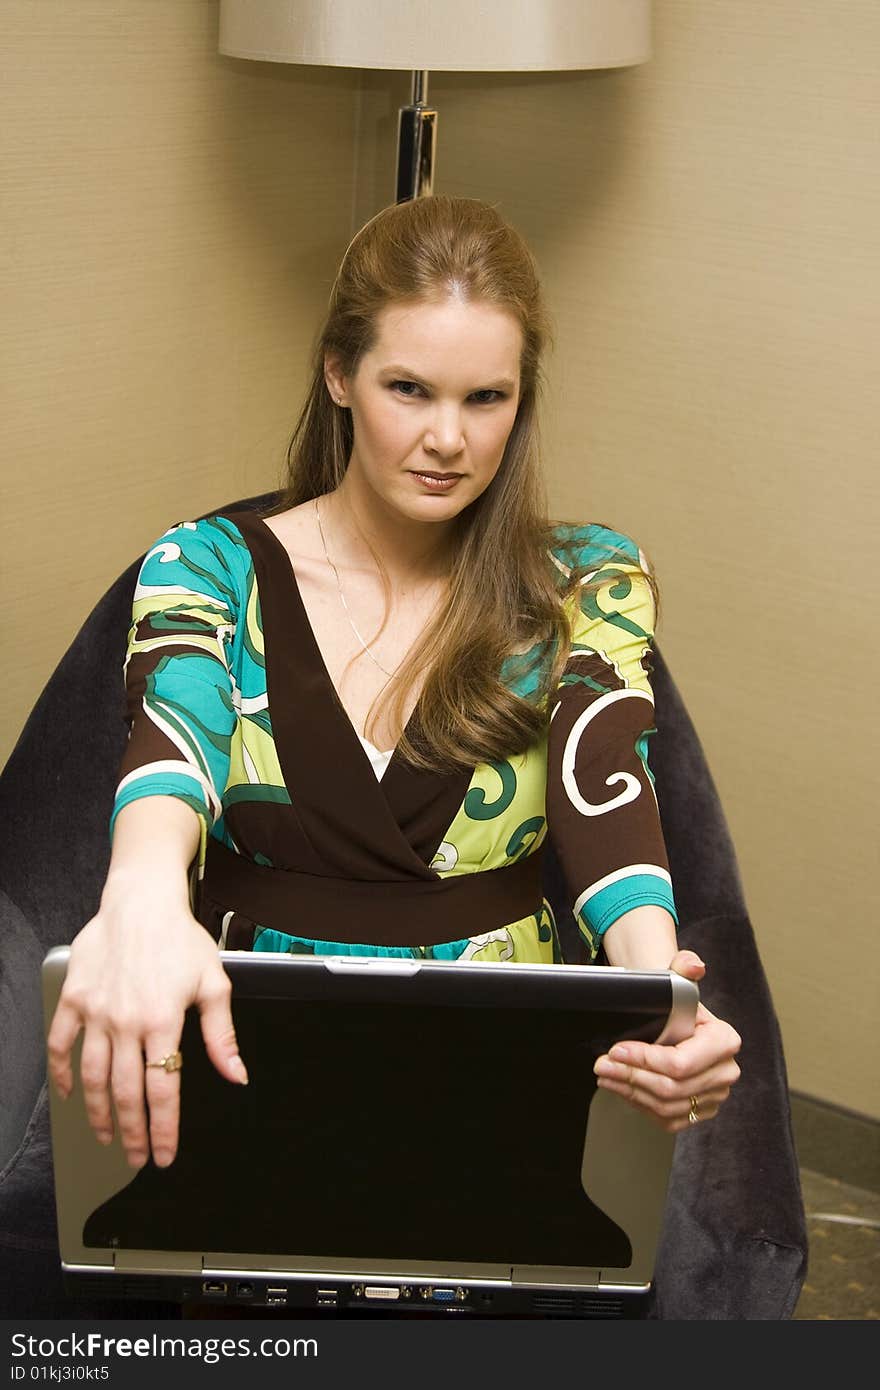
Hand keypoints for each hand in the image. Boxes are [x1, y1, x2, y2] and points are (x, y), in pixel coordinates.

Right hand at [47, 889, 246, 1168]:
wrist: (141, 902)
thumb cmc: (180, 939)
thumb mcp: (214, 983)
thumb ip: (222, 1034)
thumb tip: (237, 1074)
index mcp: (163, 1021)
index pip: (163, 1090)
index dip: (163, 1129)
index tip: (163, 1155)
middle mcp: (126, 1022)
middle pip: (125, 1092)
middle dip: (132, 1132)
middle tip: (136, 1157)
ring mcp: (96, 1012)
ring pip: (92, 1077)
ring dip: (98, 1113)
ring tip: (107, 1135)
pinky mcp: (74, 999)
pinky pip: (61, 1044)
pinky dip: (63, 1073)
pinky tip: (70, 1094)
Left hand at [592, 950, 740, 1131]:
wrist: (676, 1018)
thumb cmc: (676, 1001)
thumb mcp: (679, 976)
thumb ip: (685, 965)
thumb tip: (692, 966)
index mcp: (724, 1041)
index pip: (681, 1063)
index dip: (646, 1060)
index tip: (617, 1050)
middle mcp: (725, 1072)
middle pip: (672, 1088)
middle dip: (631, 1076)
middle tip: (603, 1065)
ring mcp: (715, 1095)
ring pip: (668, 1106)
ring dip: (630, 1092)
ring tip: (607, 1076)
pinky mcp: (700, 1110)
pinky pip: (668, 1119)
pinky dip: (641, 1105)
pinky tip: (622, 1089)